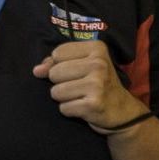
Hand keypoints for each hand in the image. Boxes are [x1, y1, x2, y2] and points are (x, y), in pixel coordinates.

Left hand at [32, 40, 147, 134]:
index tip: (76, 72)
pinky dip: (69, 111)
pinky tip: (84, 108)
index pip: (57, 53)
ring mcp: (97, 84)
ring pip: (56, 91)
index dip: (59, 65)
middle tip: (79, 87)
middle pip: (54, 73)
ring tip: (81, 97)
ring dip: (64, 98)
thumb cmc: (97, 84)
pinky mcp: (94, 104)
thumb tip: (37, 70)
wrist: (122, 111)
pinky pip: (63, 108)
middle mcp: (99, 64)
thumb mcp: (81, 65)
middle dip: (60, 83)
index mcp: (97, 48)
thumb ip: (56, 62)